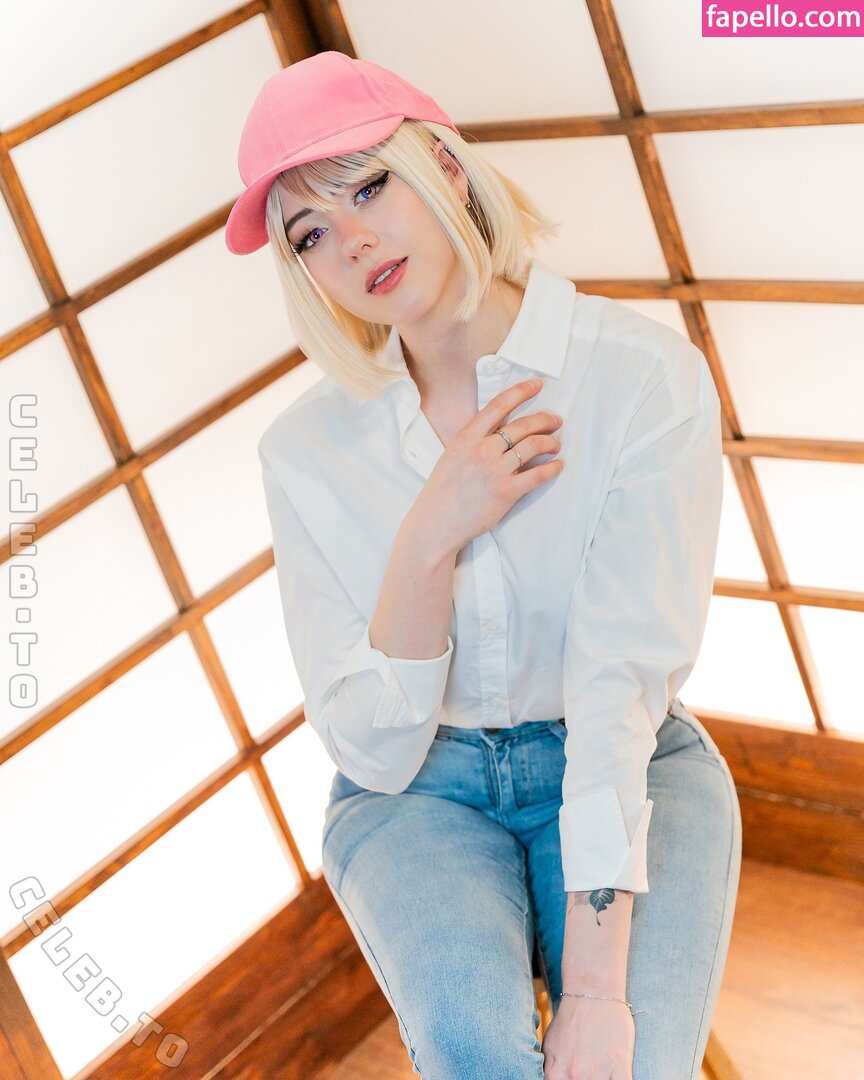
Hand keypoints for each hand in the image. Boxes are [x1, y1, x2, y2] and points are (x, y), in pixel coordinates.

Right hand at [413, 378, 564, 556]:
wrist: (436, 522)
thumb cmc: (443, 491)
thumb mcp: (452, 455)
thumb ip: (474, 439)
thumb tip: (499, 428)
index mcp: (466, 437)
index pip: (499, 405)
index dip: (521, 391)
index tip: (537, 385)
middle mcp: (482, 450)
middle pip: (522, 425)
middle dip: (545, 420)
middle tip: (555, 421)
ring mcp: (495, 471)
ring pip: (533, 446)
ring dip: (550, 443)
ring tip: (555, 445)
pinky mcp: (507, 492)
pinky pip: (538, 475)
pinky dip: (552, 468)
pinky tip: (557, 466)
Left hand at [541, 996, 634, 1079]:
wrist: (593, 993)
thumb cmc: (571, 1019)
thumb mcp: (550, 1046)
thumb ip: (550, 1072)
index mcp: (556, 1073)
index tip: (573, 1078)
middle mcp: (575, 1075)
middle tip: (588, 1072)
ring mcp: (598, 1072)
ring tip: (601, 1072)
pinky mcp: (620, 1066)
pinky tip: (616, 1076)